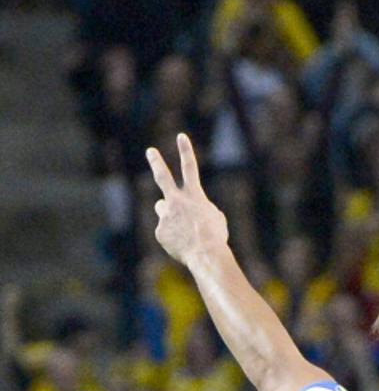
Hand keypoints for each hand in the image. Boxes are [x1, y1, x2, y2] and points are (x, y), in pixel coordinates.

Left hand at [148, 134, 228, 268]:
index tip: (180, 136)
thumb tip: (187, 211)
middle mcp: (176, 200)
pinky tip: (182, 244)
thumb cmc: (215, 236)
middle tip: (151, 151)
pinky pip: (165, 230)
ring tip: (183, 229)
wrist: (205, 254)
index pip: (190, 167)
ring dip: (169, 214)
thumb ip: (200, 208)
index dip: (185, 151)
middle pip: (163, 177)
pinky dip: (172, 236)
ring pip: (163, 208)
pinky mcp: (159, 231)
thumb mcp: (215, 217)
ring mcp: (165, 215)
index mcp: (194, 195)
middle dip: (157, 162)